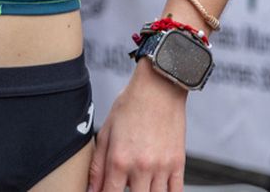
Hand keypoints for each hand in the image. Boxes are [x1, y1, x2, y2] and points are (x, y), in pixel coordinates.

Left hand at [89, 62, 187, 191]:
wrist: (159, 87)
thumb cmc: (130, 105)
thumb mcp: (106, 132)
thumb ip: (98, 166)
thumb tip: (91, 191)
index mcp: (119, 159)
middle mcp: (141, 167)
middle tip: (125, 183)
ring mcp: (162, 167)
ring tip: (139, 185)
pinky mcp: (178, 163)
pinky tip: (158, 189)